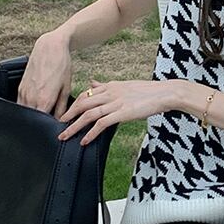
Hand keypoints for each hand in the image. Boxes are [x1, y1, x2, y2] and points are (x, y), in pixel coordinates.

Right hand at [19, 31, 72, 119]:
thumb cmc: (61, 65)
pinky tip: (36, 103)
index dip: (49, 127)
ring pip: (25, 112)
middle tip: (49, 120)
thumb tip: (61, 120)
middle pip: (33, 119)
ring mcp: (23, 93)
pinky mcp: (19, 88)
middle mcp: (31, 98)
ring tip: (44, 110)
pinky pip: (21, 104)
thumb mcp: (66, 88)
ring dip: (33, 115)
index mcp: (44, 100)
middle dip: (41, 122)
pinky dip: (27, 107)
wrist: (50, 48)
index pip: (43, 123)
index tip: (54, 127)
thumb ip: (62, 107)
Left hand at [57, 78, 175, 145]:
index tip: (66, 114)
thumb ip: (106, 86)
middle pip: (82, 104)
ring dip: (74, 127)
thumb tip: (92, 83)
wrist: (165, 93)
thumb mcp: (124, 85)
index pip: (86, 94)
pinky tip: (84, 141)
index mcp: (110, 85)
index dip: (73, 105)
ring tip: (65, 136)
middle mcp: (110, 92)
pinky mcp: (122, 113)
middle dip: (68, 116)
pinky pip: (101, 124)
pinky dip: (91, 133)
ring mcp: (115, 102)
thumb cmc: (148, 91)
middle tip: (58, 126)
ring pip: (88, 115)